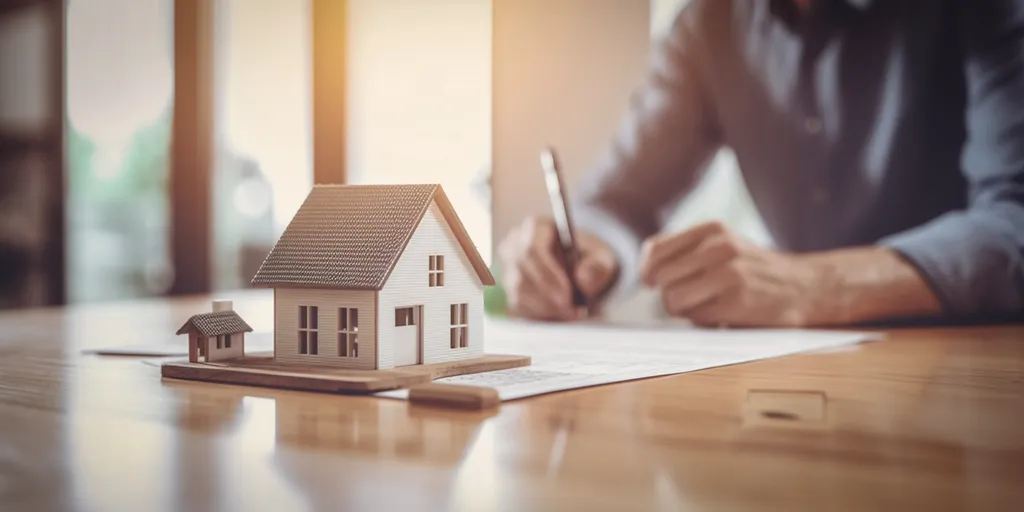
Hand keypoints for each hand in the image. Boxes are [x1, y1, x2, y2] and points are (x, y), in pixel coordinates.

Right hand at [498, 216, 618, 320]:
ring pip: (519, 293)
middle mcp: (515, 245)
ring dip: (547, 308)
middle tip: (572, 312)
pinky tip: (562, 315)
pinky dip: (542, 314)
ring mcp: (509, 269)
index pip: (531, 248)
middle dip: (548, 297)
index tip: (567, 296)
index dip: (547, 274)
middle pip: (522, 274)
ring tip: (573, 314)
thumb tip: (583, 279)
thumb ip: (598, 266)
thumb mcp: (602, 257)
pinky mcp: (510, 291)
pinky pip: (520, 307)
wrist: (581, 269)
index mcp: (535, 227)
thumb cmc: (589, 258)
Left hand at [639, 221, 821, 326]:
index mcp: (712, 230)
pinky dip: (701, 320)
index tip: (653, 283)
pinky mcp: (738, 301)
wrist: (805, 286)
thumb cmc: (754, 269)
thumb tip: (645, 272)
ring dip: (683, 310)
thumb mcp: (723, 244)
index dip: (648, 272)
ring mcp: (730, 273)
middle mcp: (720, 246)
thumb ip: (686, 250)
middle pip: (662, 278)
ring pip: (673, 299)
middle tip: (687, 298)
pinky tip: (720, 314)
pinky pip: (695, 316)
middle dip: (667, 294)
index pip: (655, 251)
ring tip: (704, 306)